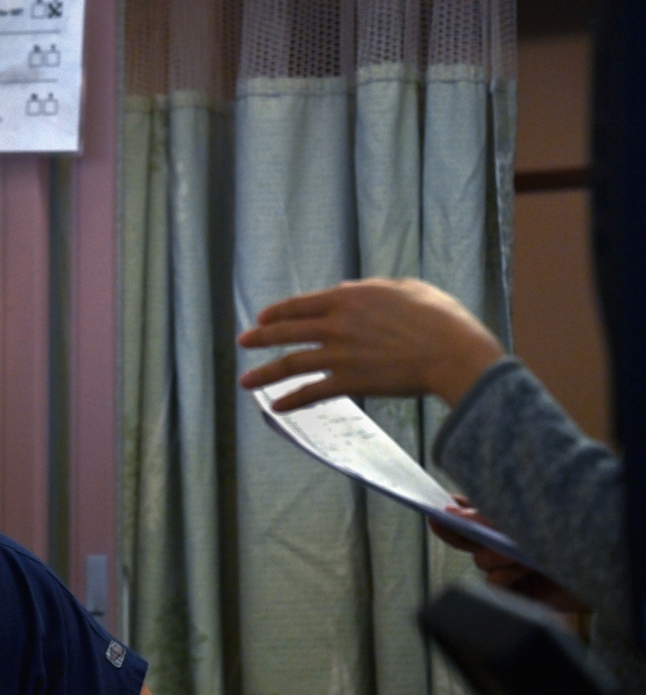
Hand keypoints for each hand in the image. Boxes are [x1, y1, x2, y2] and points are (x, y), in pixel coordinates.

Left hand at [237, 279, 503, 410]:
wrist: (451, 352)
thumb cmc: (439, 318)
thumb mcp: (404, 288)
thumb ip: (371, 289)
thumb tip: (348, 290)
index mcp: (348, 297)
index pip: (301, 304)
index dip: (278, 312)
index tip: (262, 317)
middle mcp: (336, 324)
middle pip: (287, 330)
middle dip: (260, 337)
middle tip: (242, 341)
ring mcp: (339, 353)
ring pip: (290, 363)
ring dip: (264, 373)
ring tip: (244, 381)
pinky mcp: (349, 381)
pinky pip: (312, 391)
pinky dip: (291, 399)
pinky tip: (276, 407)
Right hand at [430, 497, 588, 613]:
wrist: (597, 572)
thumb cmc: (561, 536)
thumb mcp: (520, 520)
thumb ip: (484, 517)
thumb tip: (448, 512)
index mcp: (500, 520)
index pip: (464, 511)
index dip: (446, 510)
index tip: (431, 508)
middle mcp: (499, 542)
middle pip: (464, 536)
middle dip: (462, 531)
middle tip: (458, 526)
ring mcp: (505, 567)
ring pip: (481, 560)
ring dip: (498, 556)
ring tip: (524, 555)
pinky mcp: (512, 591)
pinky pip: (492, 583)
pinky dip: (506, 577)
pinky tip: (526, 573)